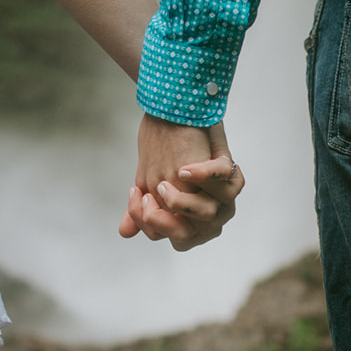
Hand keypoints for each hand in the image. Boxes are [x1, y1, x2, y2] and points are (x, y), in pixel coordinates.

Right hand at [118, 114, 244, 250]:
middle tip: (147, 195)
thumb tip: (125, 232)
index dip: (152, 225)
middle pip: (190, 236)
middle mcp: (207, 206)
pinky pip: (223, 181)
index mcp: (191, 215)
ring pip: (208, 214)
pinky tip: (185, 167)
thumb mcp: (149, 179)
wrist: (178, 109)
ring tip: (162, 180)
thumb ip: (142, 208)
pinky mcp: (225, 165)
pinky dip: (203, 175)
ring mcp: (217, 189)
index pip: (178, 240)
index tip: (137, 194)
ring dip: (180, 201)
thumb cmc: (167, 146)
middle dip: (162, 220)